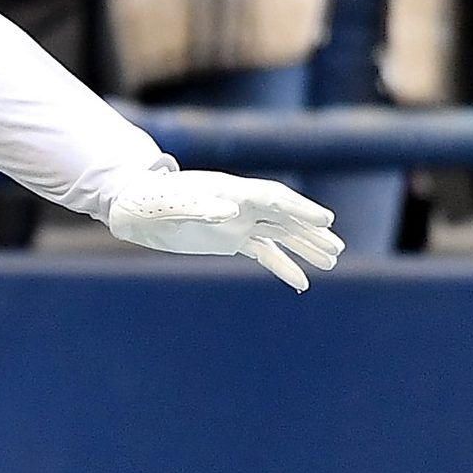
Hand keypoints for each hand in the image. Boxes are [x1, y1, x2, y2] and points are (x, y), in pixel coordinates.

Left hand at [105, 168, 343, 291]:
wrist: (135, 206)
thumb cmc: (152, 200)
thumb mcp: (173, 205)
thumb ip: (201, 208)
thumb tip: (231, 212)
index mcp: (231, 191)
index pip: (274, 199)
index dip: (300, 209)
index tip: (326, 221)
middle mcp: (241, 204)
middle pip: (284, 217)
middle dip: (311, 232)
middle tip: (337, 249)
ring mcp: (238, 222)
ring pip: (280, 234)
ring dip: (305, 247)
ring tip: (331, 262)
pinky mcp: (231, 238)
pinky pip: (264, 252)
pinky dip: (282, 265)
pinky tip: (301, 282)